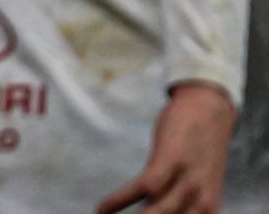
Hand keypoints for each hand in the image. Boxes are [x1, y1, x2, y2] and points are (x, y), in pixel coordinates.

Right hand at [97, 82, 235, 213]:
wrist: (210, 110)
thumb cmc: (200, 146)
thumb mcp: (199, 183)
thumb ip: (184, 204)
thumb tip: (153, 213)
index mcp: (208, 210)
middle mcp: (202, 202)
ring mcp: (187, 181)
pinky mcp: (171, 160)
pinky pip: (144, 188)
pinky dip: (121, 201)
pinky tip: (103, 208)